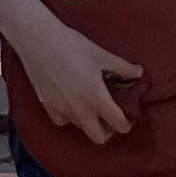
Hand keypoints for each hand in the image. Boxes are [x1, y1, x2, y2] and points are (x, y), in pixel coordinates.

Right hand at [9, 13, 144, 144]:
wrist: (37, 39)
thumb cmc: (69, 45)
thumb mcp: (101, 55)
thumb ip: (123, 68)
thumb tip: (138, 72)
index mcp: (97, 99)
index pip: (119, 125)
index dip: (128, 123)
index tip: (128, 115)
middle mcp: (80, 109)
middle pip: (99, 137)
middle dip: (109, 130)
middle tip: (110, 116)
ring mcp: (62, 109)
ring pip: (80, 128)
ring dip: (89, 122)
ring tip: (91, 107)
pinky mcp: (47, 104)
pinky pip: (61, 120)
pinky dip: (68, 117)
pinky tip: (70, 104)